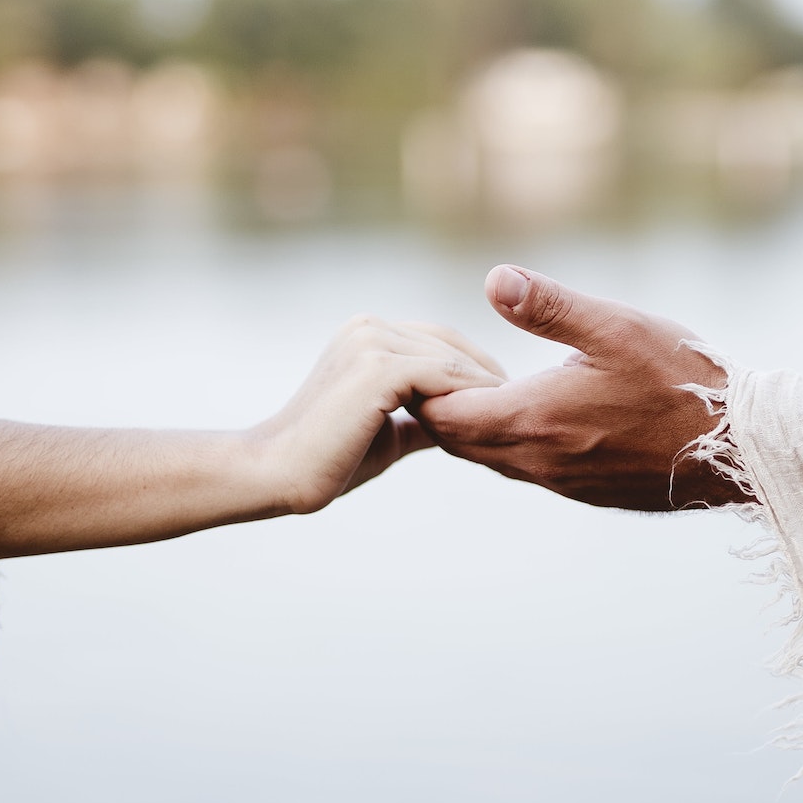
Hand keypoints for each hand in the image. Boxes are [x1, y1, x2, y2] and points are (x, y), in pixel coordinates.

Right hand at [0, 316, 502, 560]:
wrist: (276, 474)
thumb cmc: (327, 458)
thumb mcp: (388, 432)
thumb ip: (421, 418)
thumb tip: (462, 425)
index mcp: (366, 334)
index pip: (439, 340)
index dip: (476, 367)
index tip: (508, 400)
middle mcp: (368, 327)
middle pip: (451, 342)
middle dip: (488, 373)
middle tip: (526, 405)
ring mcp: (370, 342)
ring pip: (451, 360)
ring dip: (485, 388)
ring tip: (515, 417)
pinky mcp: (376, 368)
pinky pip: (442, 377)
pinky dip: (468, 398)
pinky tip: (489, 423)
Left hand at [415, 266, 741, 510]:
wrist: (740, 450)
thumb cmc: (683, 382)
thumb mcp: (616, 327)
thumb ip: (549, 306)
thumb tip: (493, 279)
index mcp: (534, 419)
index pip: (444, 417)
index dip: (424, 389)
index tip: (425, 356)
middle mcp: (538, 462)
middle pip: (458, 443)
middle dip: (440, 408)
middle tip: (440, 367)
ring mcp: (562, 483)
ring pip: (491, 459)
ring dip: (476, 427)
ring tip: (481, 385)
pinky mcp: (585, 493)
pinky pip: (526, 470)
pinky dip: (509, 442)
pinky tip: (531, 412)